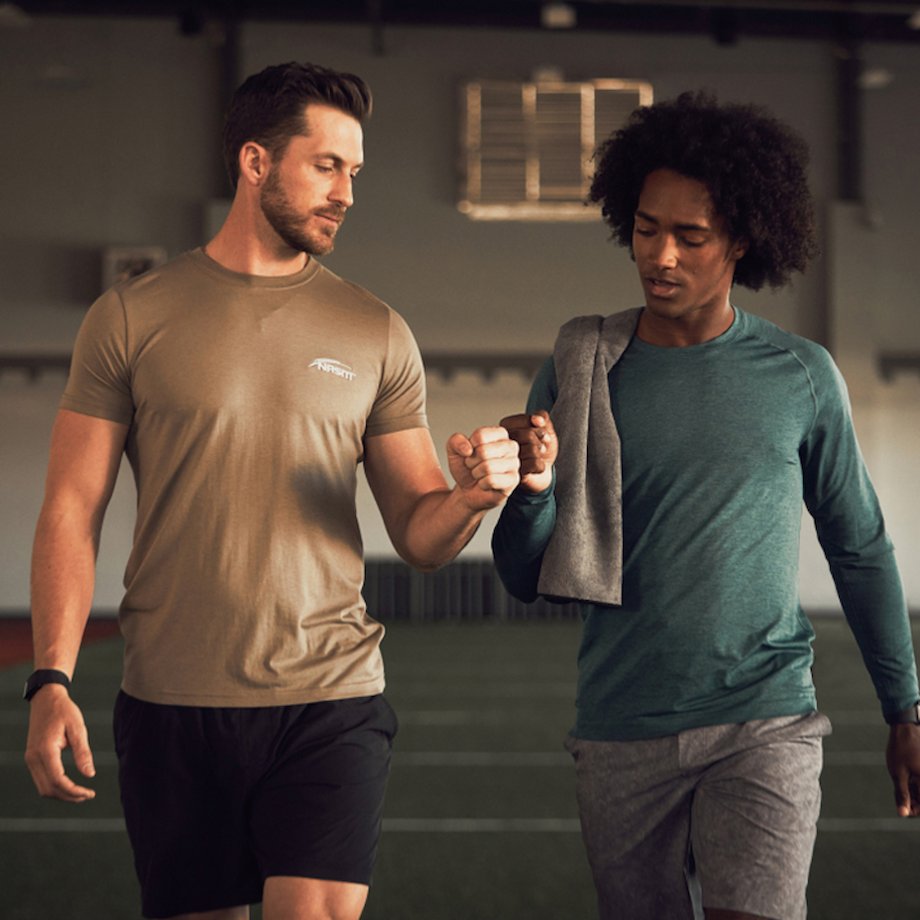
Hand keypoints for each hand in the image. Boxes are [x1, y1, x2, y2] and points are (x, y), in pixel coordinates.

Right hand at [24, 684, 95, 802]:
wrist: (46, 699)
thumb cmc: (64, 711)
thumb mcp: (78, 728)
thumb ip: (83, 752)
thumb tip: (90, 775)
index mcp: (45, 750)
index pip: (58, 780)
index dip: (74, 791)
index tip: (90, 793)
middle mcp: (33, 758)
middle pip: (49, 789)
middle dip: (68, 796)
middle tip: (88, 795)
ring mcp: (30, 759)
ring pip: (43, 788)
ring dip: (61, 794)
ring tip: (81, 793)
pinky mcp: (32, 758)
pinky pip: (41, 780)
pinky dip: (55, 787)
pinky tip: (70, 785)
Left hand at [446, 426, 519, 510]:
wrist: (468, 490)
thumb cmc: (466, 468)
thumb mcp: (454, 450)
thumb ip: (456, 441)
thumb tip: (468, 449)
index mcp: (499, 433)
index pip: (480, 435)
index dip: (469, 447)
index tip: (471, 453)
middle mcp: (510, 446)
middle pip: (483, 451)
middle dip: (472, 462)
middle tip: (474, 466)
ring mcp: (514, 463)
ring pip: (488, 467)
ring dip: (477, 473)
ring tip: (479, 474)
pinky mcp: (514, 480)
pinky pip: (491, 481)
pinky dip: (482, 484)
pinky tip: (485, 483)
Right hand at [500, 411, 557, 492]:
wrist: (541, 472)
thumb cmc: (540, 448)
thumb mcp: (544, 428)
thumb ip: (542, 417)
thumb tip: (537, 419)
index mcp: (505, 427)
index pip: (524, 420)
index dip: (539, 425)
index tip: (542, 431)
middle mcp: (502, 443)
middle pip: (528, 435)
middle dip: (541, 440)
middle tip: (541, 446)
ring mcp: (506, 459)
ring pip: (532, 450)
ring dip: (540, 454)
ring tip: (537, 456)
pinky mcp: (513, 474)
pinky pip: (534, 464)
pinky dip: (541, 466)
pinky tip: (535, 467)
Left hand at [886, 723, 919, 816]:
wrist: (906, 727)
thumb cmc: (901, 749)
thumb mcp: (898, 773)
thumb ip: (902, 794)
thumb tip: (902, 814)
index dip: (913, 810)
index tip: (902, 808)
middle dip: (913, 801)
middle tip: (900, 796)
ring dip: (914, 792)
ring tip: (902, 782)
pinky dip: (914, 783)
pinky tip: (906, 777)